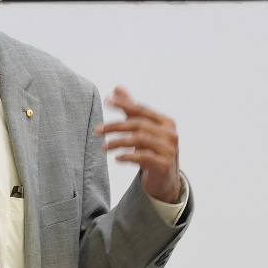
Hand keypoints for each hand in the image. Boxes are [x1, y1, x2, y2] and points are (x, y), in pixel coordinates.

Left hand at [96, 86, 181, 203]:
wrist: (165, 180)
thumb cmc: (152, 150)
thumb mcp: (143, 129)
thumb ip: (131, 109)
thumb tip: (117, 88)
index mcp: (166, 122)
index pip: (141, 109)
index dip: (124, 104)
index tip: (106, 101)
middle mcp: (170, 134)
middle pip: (138, 124)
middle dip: (115, 126)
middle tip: (97, 130)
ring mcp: (169, 149)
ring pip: (139, 139)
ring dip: (118, 142)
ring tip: (103, 147)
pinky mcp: (164, 164)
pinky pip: (143, 157)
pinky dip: (128, 156)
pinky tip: (117, 158)